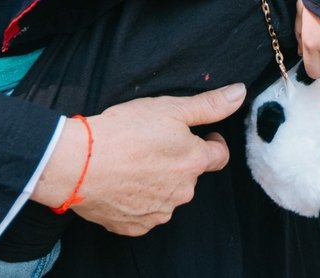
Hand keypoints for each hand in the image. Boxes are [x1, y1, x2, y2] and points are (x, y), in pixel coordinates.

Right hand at [33, 85, 242, 235]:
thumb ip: (209, 105)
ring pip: (168, 194)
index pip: (219, 155)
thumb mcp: (171, 108)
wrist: (79, 164)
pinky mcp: (135, 225)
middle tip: (154, 144)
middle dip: (179, 161)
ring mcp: (158, 212)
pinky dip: (138, 199)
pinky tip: (123, 182)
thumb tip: (239, 94)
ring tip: (135, 162)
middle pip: (190, 175)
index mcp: (194, 163)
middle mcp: (182, 193)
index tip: (198, 134)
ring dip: (159, 181)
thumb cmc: (125, 132)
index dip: (210, 141)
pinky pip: (144, 212)